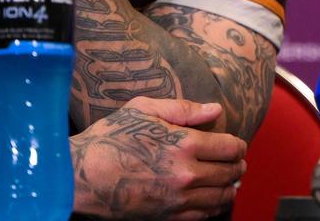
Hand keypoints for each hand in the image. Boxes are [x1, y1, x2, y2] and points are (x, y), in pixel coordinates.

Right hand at [71, 97, 246, 219]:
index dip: (238, 145)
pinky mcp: (168, 217)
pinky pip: (204, 215)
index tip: (235, 144)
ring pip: (221, 196)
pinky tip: (212, 197)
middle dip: (237, 165)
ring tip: (230, 179)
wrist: (81, 177)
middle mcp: (186, 174)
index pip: (230, 147)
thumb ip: (184, 109)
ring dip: (230, 187)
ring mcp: (178, 199)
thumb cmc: (110, 138)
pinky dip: (214, 206)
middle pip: (231, 173)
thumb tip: (216, 109)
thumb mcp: (143, 109)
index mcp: (184, 144)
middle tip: (237, 161)